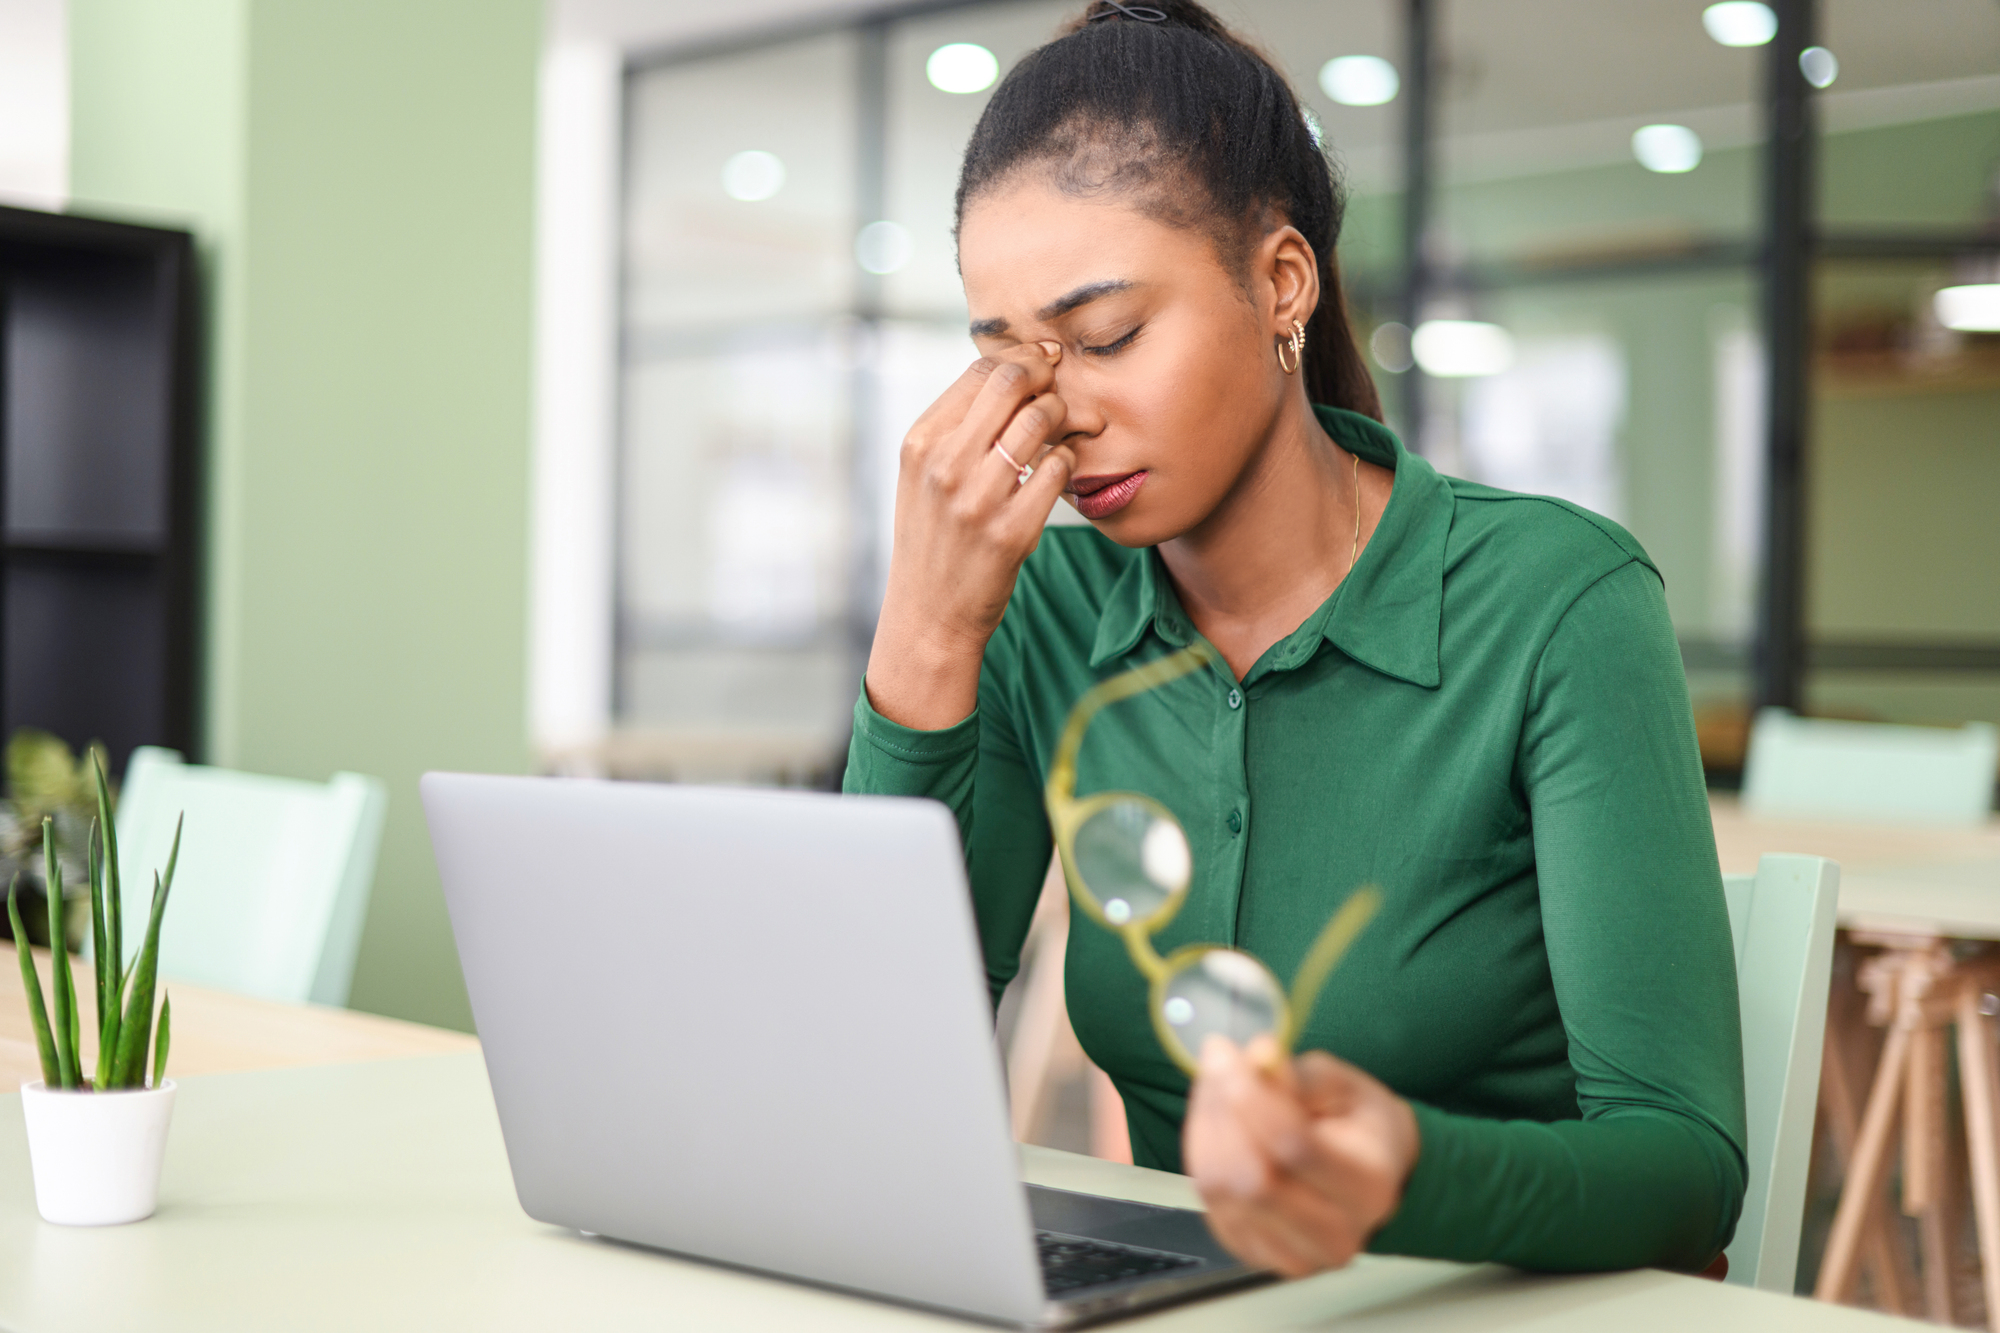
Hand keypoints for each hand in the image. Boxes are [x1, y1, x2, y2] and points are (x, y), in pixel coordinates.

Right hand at [865, 343, 1077, 729]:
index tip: (1045, 368)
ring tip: (1066, 432)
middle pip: (1012, 382)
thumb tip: (1012, 373)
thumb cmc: (934, 539)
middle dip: (1047, 378)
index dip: (1023, 361)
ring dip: (1064, 418)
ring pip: (1041, 420)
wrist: (929, 615)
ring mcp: (977, 499)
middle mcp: (944, 465)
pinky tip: (1059, 472)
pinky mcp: (1011, 532)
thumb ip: (957, 428)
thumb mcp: (923, 476)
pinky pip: (1059, 470)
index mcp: (921, 443)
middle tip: (1063, 392)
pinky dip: (1068, 462)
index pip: (981, 371)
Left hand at [1183, 1035, 1419, 1277]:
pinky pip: (1208, 1202)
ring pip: (1221, 1191)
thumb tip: (1257, 1056)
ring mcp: (1295, 1255)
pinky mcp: (1257, 1255)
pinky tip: (1218, 1124)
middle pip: (1252, 1179)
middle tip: (1216, 1065)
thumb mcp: (1342, 1084)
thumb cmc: (1357, 1124)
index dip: (1249, 1096)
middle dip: (1222, 1111)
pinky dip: (1202, 1153)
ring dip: (1206, 1127)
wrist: (1370, 1174)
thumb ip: (1299, 1074)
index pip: (1295, 1147)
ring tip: (1217, 1089)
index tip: (1224, 1051)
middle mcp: (1337, 1234)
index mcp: (1370, 1187)